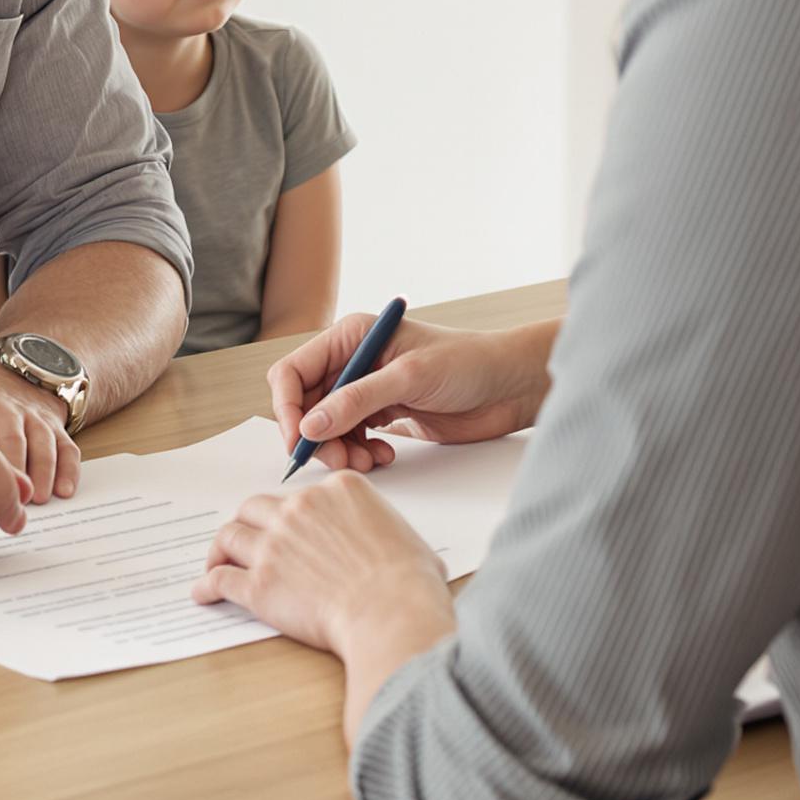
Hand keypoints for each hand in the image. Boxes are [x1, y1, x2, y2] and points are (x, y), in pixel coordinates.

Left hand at [191, 470, 453, 658]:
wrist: (392, 614)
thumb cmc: (409, 583)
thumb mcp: (407, 539)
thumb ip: (384, 532)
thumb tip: (394, 549)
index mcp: (336, 490)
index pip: (300, 495)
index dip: (290, 514)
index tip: (287, 528)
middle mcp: (299, 509)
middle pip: (256, 507)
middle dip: (249, 523)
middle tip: (247, 540)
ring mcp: (274, 544)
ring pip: (230, 536)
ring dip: (220, 550)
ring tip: (216, 563)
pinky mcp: (258, 583)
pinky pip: (220, 579)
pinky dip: (208, 586)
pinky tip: (203, 594)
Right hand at [269, 313, 556, 473]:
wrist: (511, 385)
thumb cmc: (467, 364)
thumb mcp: (409, 378)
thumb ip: (357, 401)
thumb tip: (309, 426)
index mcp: (350, 337)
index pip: (293, 371)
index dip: (287, 407)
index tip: (300, 440)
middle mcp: (352, 361)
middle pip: (305, 405)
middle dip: (316, 436)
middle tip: (341, 461)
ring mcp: (367, 389)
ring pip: (327, 427)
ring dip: (340, 450)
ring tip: (368, 462)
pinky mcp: (383, 414)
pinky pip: (352, 438)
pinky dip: (360, 453)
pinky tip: (384, 456)